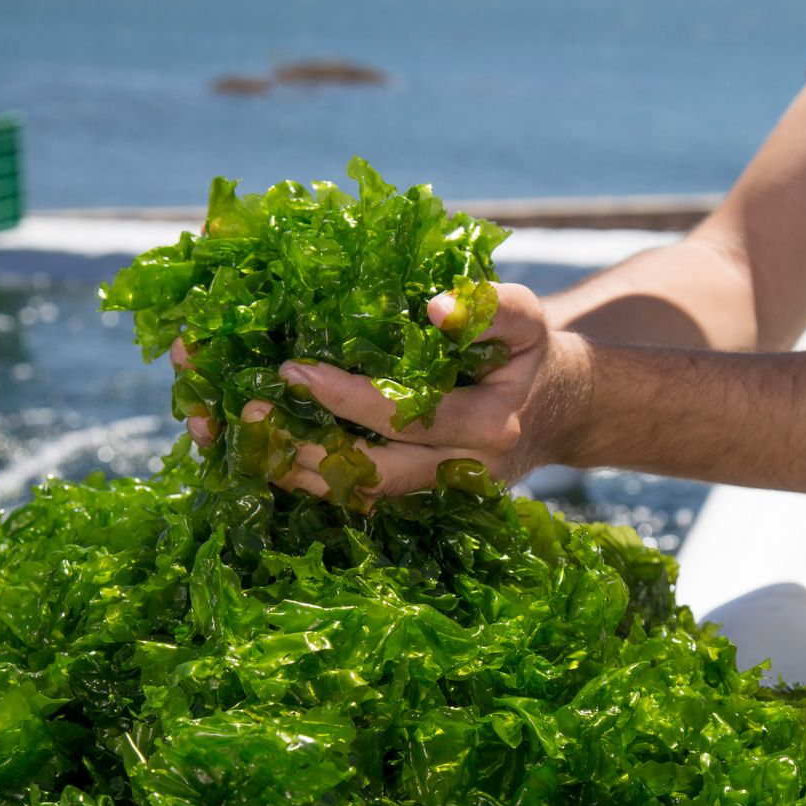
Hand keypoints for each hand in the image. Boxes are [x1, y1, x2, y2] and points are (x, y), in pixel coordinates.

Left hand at [171, 282, 591, 502]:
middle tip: (249, 413)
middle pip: (373, 476)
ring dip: (299, 471)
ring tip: (242, 436)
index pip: (405, 419)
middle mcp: (462, 473)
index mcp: (488, 428)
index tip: (291, 370)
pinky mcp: (422, 499)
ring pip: (361, 496)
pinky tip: (270, 450)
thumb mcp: (528, 319)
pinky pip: (362, 495)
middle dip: (305, 449)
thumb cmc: (534, 356)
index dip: (345, 398)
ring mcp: (441, 494)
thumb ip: (491, 306)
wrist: (563, 412)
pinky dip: (315, 476)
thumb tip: (436, 308)